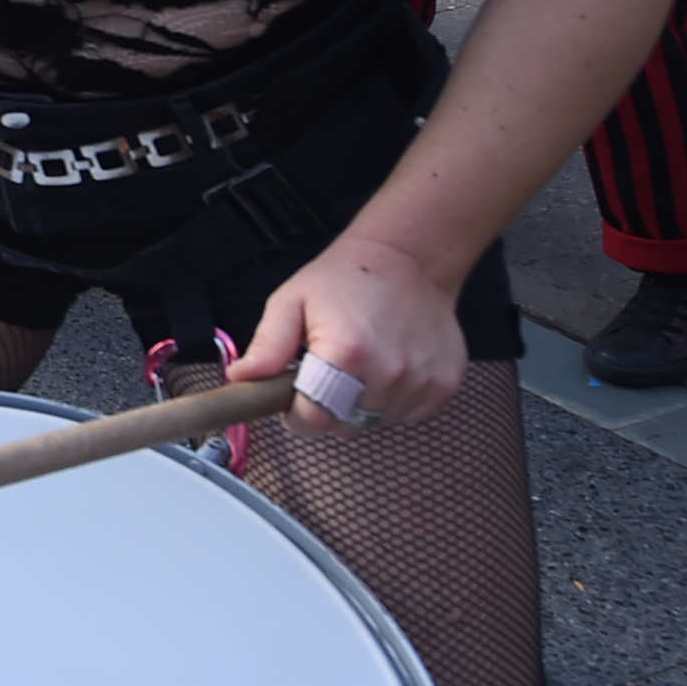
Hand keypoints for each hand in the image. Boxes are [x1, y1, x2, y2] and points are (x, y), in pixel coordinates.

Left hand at [232, 230, 467, 428]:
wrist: (409, 260)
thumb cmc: (344, 280)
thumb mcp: (291, 302)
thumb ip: (267, 346)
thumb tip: (241, 380)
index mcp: (346, 353)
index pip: (315, 420)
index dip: (296, 417)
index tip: (292, 401)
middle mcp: (389, 373)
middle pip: (345, 425)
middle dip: (327, 408)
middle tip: (326, 372)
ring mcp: (422, 381)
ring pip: (375, 422)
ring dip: (361, 405)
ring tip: (359, 365)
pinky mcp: (445, 384)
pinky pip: (407, 415)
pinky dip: (391, 402)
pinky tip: (386, 367)